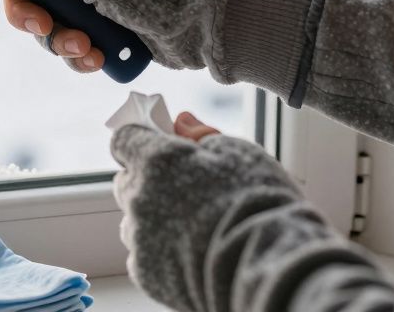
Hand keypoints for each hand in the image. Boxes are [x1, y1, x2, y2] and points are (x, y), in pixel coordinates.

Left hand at [111, 115, 314, 311]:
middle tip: (185, 191)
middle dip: (148, 181)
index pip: (124, 139)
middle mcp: (138, 197)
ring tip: (193, 230)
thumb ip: (200, 136)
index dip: (140, 141)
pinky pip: (143, 255)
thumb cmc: (259, 204)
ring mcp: (139, 237)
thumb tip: (181, 122)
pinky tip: (191, 255)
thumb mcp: (238, 153)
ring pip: (133, 221)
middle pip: (127, 181)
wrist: (269, 266)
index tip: (156, 147)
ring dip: (153, 219)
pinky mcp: (145, 272)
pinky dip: (159, 254)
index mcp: (156, 161)